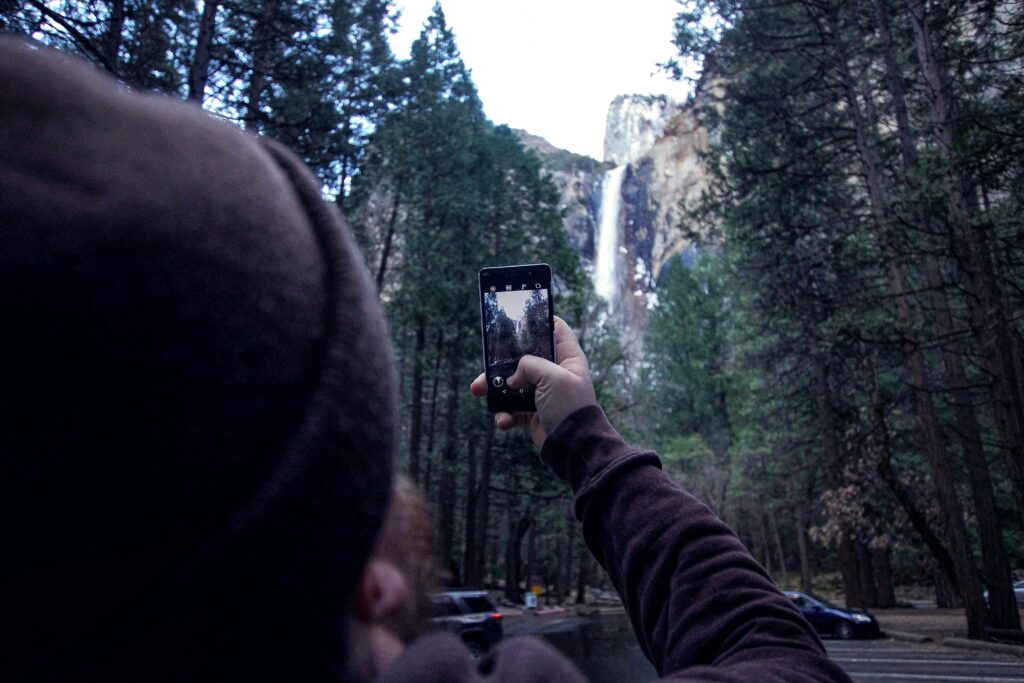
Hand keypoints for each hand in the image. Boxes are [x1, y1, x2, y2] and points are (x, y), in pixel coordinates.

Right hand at [470, 317, 595, 448]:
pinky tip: (503, 420)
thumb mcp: (552, 376)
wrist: (574, 446)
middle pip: (526, 358)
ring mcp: (544, 394)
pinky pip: (513, 409)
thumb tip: (513, 378)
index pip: (557, 330)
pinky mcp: (534, 413)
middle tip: (486, 361)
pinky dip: (505, 414)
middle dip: (503, 361)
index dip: (540, 321)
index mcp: (568, 359)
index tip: (520, 318)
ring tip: (478, 390)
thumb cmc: (570, 406)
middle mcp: (556, 373)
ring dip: (495, 388)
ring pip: (513, 384)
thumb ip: (530, 365)